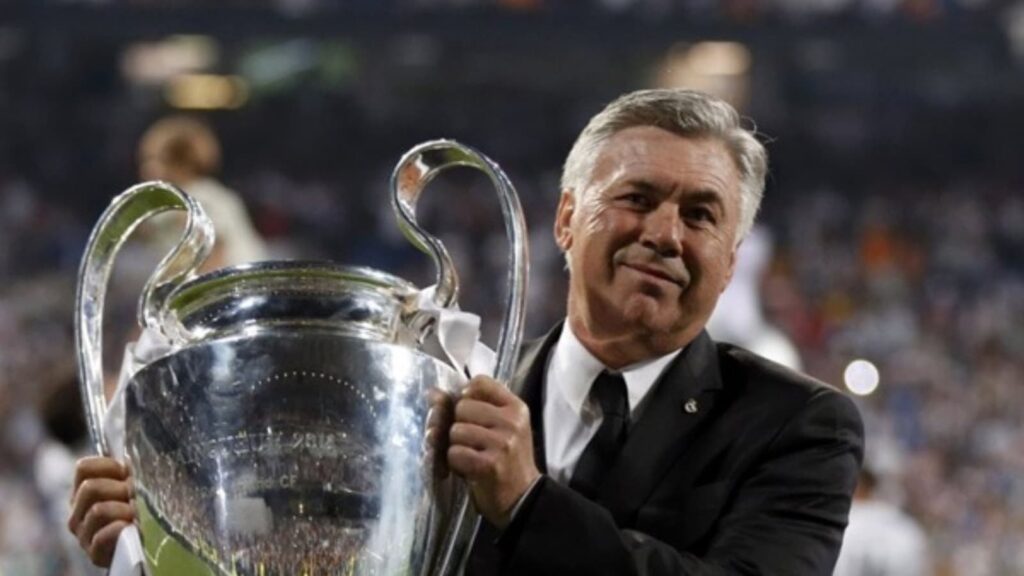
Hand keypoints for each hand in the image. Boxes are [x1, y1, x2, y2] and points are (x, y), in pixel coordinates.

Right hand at [68, 456, 134, 566]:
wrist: (139, 545)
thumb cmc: (137, 510)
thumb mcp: (131, 485)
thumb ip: (125, 471)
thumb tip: (128, 456)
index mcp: (82, 492)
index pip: (83, 468)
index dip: (109, 466)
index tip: (126, 474)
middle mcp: (77, 513)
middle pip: (90, 488)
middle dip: (118, 489)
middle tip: (133, 498)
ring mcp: (83, 534)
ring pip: (98, 510)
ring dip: (123, 510)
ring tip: (134, 515)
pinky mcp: (94, 554)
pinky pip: (102, 537)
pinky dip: (118, 530)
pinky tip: (129, 528)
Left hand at [447, 375, 540, 527]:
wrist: (522, 498)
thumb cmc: (506, 460)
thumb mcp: (499, 428)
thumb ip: (471, 406)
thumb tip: (432, 393)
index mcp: (516, 407)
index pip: (480, 382)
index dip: (467, 396)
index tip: (471, 414)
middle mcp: (511, 422)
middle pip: (462, 407)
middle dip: (460, 426)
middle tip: (474, 443)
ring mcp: (502, 443)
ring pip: (455, 431)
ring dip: (457, 447)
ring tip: (473, 456)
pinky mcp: (489, 464)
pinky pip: (454, 453)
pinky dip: (456, 464)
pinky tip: (470, 469)